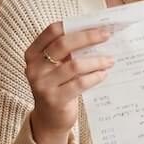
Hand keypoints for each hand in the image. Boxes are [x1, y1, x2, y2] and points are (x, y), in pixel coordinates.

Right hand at [24, 22, 114, 143]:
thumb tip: (98, 33)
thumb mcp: (56, 67)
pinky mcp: (54, 99)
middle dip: (88, 38)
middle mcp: (34, 67)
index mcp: (33, 53)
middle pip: (63, 45)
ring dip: (96, 61)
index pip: (52, 31)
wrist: (50, 119)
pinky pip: (79, 83)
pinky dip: (94, 77)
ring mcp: (42, 84)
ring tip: (110, 60)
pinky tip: (104, 74)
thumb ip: (69, 52)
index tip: (96, 25)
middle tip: (107, 36)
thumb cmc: (58, 86)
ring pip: (74, 65)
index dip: (75, 26)